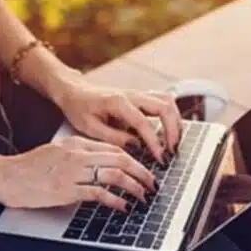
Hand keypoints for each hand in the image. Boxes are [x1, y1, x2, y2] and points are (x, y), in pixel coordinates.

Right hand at [0, 135, 155, 211]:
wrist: (4, 176)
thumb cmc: (27, 168)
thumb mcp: (55, 153)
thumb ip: (77, 156)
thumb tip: (101, 166)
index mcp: (75, 143)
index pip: (113, 148)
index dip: (134, 160)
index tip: (142, 171)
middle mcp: (76, 154)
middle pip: (120, 158)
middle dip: (141, 172)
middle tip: (152, 184)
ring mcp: (72, 171)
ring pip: (114, 174)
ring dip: (133, 186)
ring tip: (143, 196)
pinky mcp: (66, 190)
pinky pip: (99, 193)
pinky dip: (115, 200)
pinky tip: (123, 206)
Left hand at [52, 75, 181, 164]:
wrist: (75, 92)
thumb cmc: (79, 109)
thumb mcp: (90, 128)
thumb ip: (114, 138)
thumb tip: (136, 147)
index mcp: (118, 102)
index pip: (143, 123)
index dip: (154, 142)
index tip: (160, 158)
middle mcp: (132, 95)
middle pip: (164, 107)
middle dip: (173, 131)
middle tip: (172, 152)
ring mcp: (139, 94)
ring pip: (168, 101)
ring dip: (176, 122)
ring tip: (174, 144)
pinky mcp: (141, 98)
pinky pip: (164, 102)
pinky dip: (171, 117)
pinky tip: (170, 133)